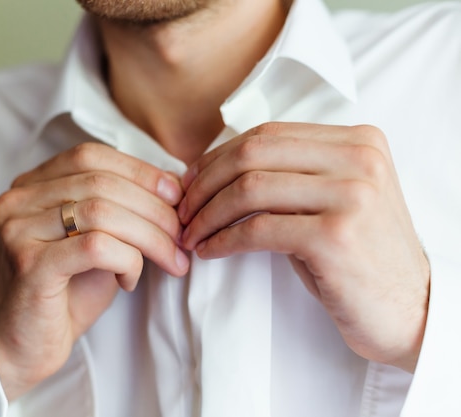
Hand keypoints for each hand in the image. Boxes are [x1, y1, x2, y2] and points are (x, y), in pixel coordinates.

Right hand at [0, 142, 188, 399]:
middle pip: (101, 182)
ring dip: (149, 236)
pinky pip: (95, 247)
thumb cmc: (67, 292)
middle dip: (154, 208)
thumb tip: (174, 182)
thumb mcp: (98, 238)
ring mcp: (18, 230)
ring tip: (170, 259)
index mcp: (31, 184)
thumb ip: (121, 206)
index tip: (176, 195)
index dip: (139, 171)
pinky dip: (127, 260)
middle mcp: (17, 200)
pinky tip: (131, 280)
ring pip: (101, 212)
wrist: (25, 347)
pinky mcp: (29, 264)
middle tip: (182, 234)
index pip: (91, 156)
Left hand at [178, 122, 429, 371]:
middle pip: (253, 154)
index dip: (218, 157)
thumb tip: (214, 168)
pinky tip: (209, 251)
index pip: (268, 134)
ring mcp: (352, 195)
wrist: (409, 309)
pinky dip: (222, 239)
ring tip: (189, 234)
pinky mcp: (336, 235)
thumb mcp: (332, 200)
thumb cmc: (359, 256)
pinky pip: (257, 228)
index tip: (191, 182)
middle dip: (205, 183)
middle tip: (182, 210)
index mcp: (358, 140)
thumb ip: (290, 174)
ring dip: (207, 213)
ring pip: (250, 188)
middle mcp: (359, 159)